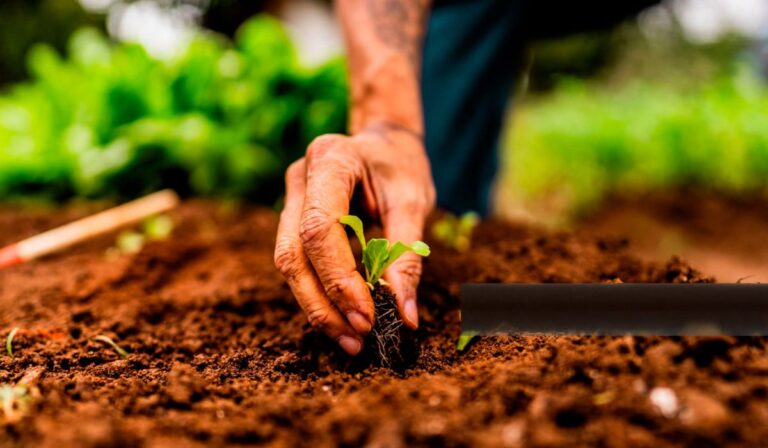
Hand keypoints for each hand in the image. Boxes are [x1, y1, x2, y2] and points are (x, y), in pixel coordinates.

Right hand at [274, 123, 434, 354]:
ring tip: (350, 340)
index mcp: (329, 160)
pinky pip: (297, 263)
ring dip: (317, 307)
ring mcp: (290, 198)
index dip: (338, 278)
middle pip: (293, 253)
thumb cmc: (401, 168)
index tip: (368, 317)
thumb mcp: (413, 202)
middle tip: (357, 340)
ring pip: (288, 264)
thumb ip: (406, 256)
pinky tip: (341, 320)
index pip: (319, 228)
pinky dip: (318, 295)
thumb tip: (405, 316)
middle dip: (322, 303)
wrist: (384, 143)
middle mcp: (299, 178)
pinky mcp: (292, 219)